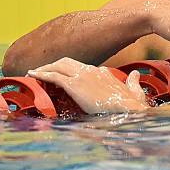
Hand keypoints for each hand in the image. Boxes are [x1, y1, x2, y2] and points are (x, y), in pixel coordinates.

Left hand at [27, 58, 148, 113]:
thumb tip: (135, 74)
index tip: (66, 75)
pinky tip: (33, 74)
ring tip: (35, 72)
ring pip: (58, 65)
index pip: (84, 68)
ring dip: (45, 67)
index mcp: (103, 72)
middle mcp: (91, 70)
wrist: (127, 108)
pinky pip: (53, 75)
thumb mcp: (134, 90)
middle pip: (68, 62)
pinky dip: (42, 73)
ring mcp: (82, 76)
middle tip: (44, 70)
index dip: (73, 71)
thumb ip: (133, 82)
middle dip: (54, 64)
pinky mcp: (74, 84)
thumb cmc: (131, 104)